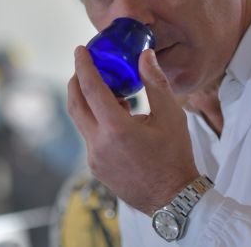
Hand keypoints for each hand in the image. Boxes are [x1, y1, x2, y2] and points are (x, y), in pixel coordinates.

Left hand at [67, 46, 199, 214]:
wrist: (173, 200)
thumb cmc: (174, 157)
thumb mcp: (171, 116)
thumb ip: (155, 83)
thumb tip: (145, 55)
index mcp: (116, 129)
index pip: (91, 88)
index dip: (84, 65)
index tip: (80, 50)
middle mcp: (99, 143)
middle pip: (75, 103)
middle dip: (76, 81)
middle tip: (85, 65)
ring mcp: (94, 158)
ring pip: (81, 121)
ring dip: (87, 102)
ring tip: (109, 92)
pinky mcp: (95, 168)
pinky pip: (88, 137)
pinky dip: (95, 120)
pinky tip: (116, 117)